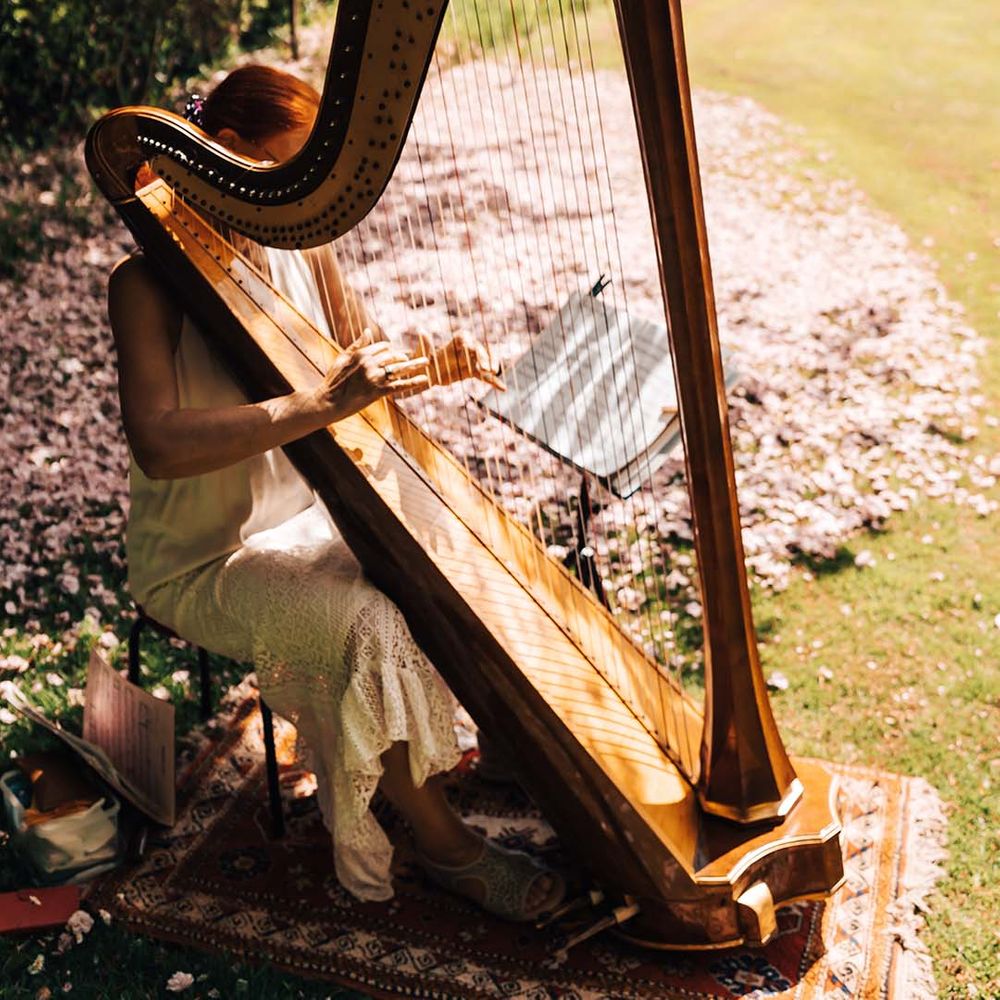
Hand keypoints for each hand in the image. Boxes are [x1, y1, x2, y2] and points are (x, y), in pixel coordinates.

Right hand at [313, 329, 429, 421]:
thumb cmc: (333, 380)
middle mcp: (370, 363)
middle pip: (394, 356)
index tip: (398, 353)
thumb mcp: (343, 358)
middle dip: (405, 357)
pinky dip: (413, 382)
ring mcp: (374, 377)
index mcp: (362, 354)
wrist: (328, 402)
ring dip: (415, 365)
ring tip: (427, 363)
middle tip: (415, 358)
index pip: (383, 347)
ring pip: (399, 369)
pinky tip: (424, 380)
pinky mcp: (378, 391)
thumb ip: (357, 345)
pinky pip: (399, 386)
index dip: (392, 349)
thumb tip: (368, 331)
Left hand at [417, 333, 505, 390]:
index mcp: (454, 342)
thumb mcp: (422, 355)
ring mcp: (471, 360)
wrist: (427, 374)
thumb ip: (425, 345)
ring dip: (492, 365)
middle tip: (484, 368)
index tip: (470, 350)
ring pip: (486, 361)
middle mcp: (466, 349)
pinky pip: (485, 376)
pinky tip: (503, 388)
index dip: (470, 343)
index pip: (466, 339)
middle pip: (479, 349)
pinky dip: (494, 382)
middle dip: (484, 356)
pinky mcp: (473, 372)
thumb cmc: (423, 362)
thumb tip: (422, 332)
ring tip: (492, 372)